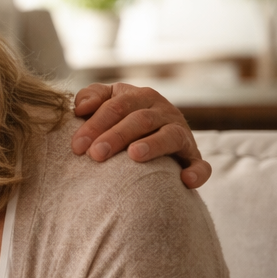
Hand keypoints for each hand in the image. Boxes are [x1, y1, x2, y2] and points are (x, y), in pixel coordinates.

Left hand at [72, 83, 210, 188]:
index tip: (77, 146)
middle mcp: (163, 111)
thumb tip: (80, 106)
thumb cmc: (121, 118)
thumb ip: (92, 97)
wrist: (155, 133)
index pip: (117, 106)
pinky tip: (185, 180)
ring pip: (170, 136)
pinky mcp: (193, 156)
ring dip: (153, 145)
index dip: (95, 124)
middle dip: (116, 136)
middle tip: (95, 154)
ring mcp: (181, 133)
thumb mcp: (108, 100)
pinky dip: (197, 171)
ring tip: (134, 155)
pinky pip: (200, 163)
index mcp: (140, 97)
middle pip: (140, 120)